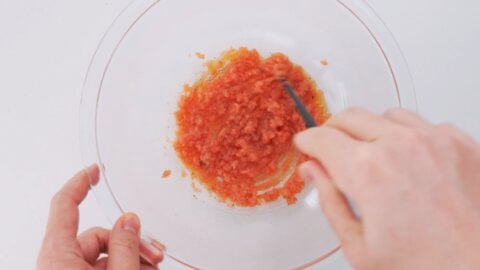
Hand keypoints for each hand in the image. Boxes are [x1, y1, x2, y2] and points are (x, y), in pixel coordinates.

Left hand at [37, 165, 163, 269]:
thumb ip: (125, 247)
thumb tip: (129, 221)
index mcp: (58, 255)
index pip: (64, 205)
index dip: (80, 183)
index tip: (94, 169)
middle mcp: (59, 263)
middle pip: (97, 235)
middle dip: (130, 243)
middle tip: (154, 254)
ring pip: (103, 254)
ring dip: (131, 258)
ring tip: (152, 267)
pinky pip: (101, 269)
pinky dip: (123, 267)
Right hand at [294, 108, 479, 269]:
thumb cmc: (428, 268)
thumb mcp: (360, 248)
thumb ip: (330, 202)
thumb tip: (313, 171)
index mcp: (368, 171)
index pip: (322, 138)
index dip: (308, 142)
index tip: (306, 146)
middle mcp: (401, 145)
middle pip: (349, 117)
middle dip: (333, 131)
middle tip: (332, 151)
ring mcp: (435, 140)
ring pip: (386, 115)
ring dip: (371, 131)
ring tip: (374, 159)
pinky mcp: (462, 143)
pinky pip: (423, 125)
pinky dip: (408, 137)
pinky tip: (409, 162)